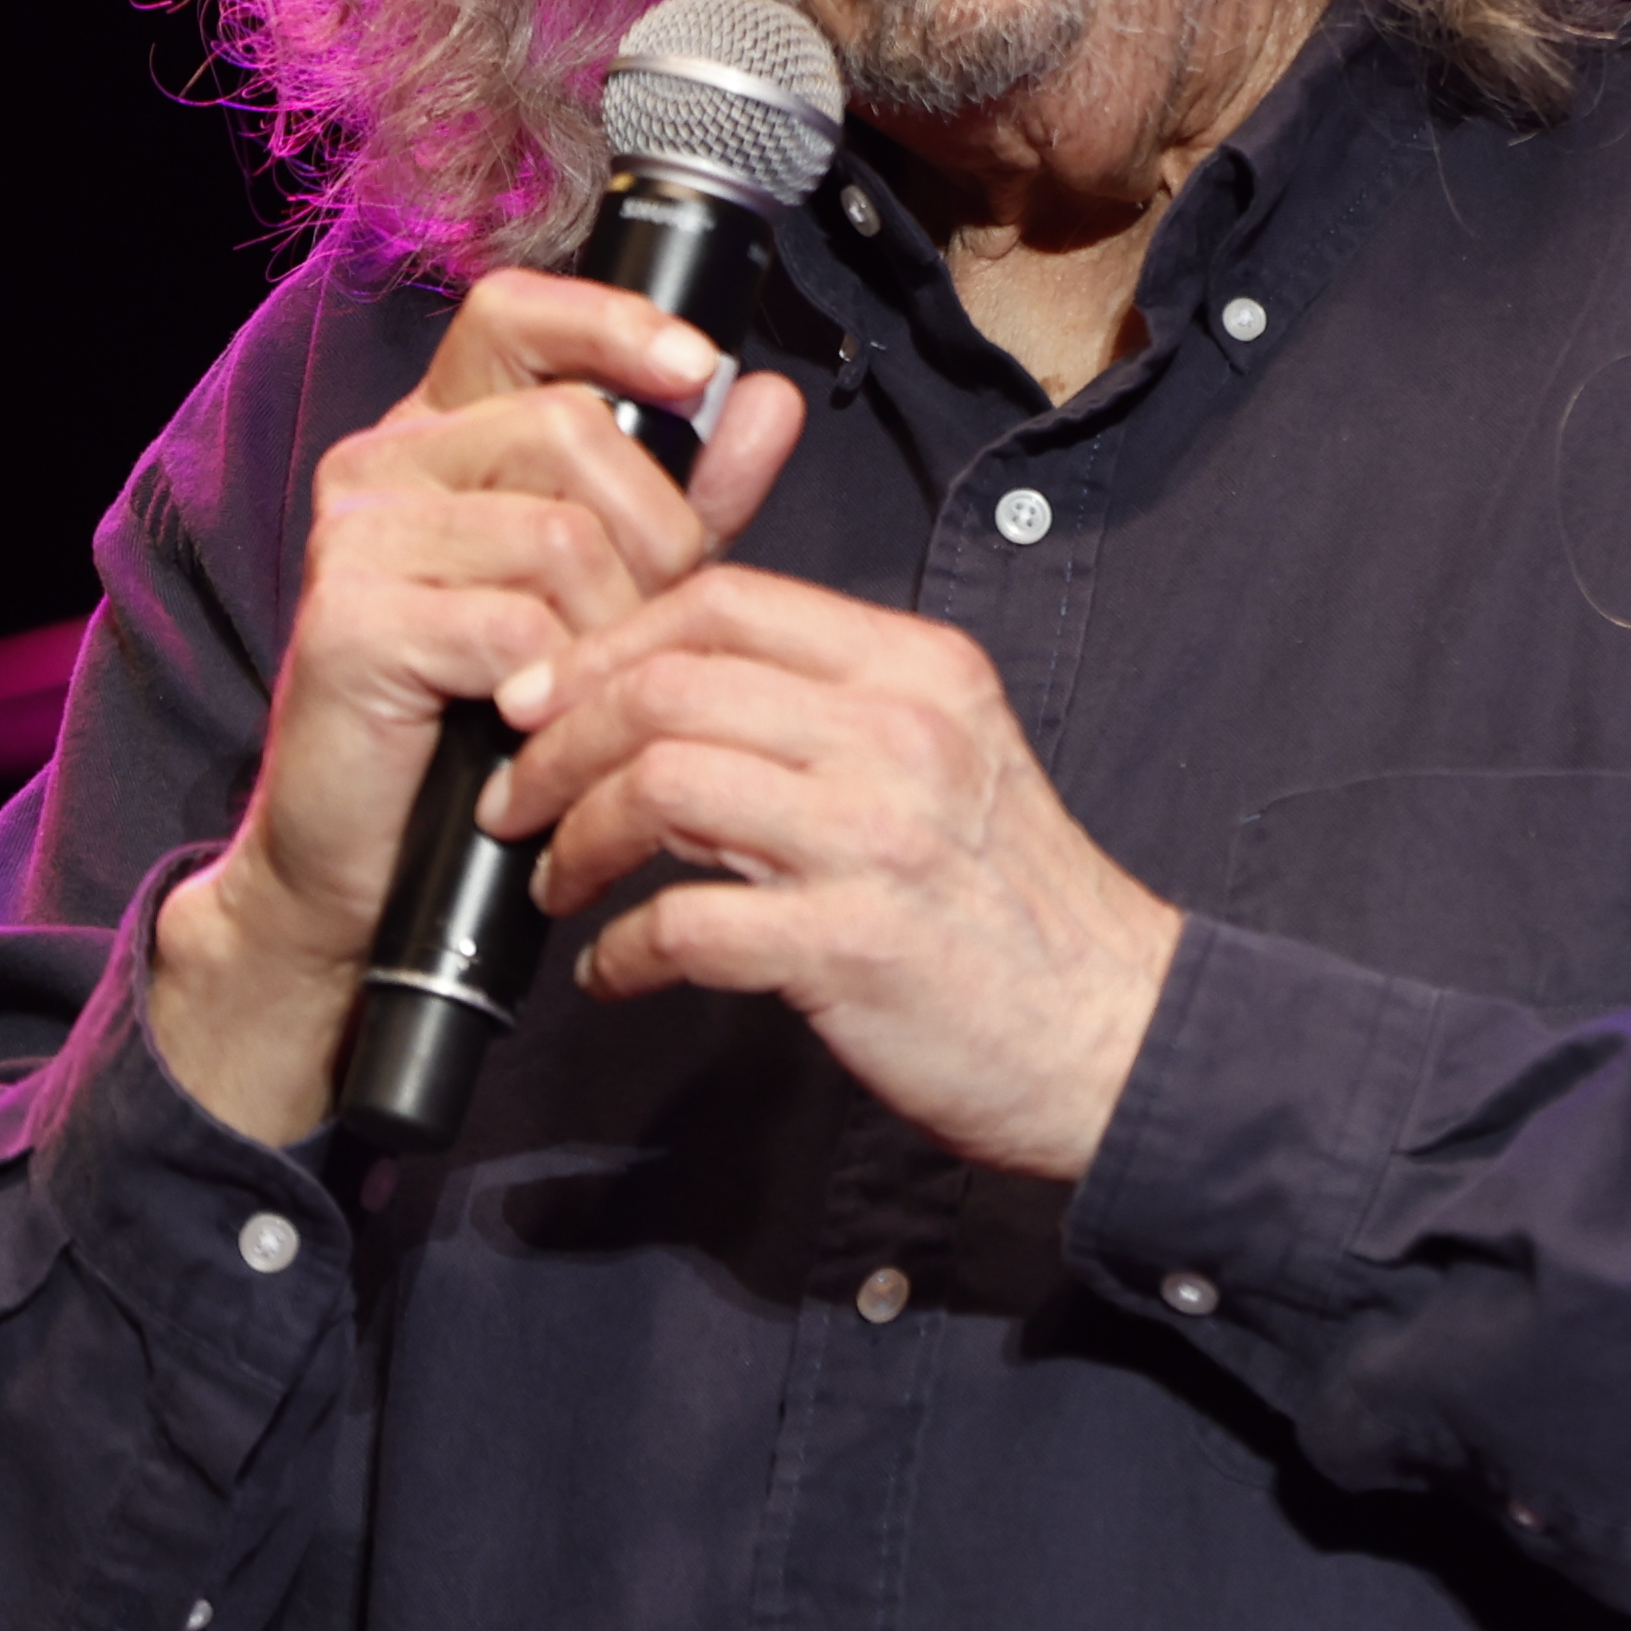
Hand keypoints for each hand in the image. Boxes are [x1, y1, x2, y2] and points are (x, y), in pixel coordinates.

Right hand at [148, 269, 809, 1144]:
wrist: (382, 863)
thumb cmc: (500, 716)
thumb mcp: (619, 585)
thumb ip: (692, 490)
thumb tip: (772, 397)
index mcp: (443, 431)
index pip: (515, 312)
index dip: (613, 325)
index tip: (701, 371)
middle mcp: (384, 461)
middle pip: (570, 429)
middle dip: (653, 530)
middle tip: (649, 616)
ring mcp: (357, 535)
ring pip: (559, 532)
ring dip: (612, 621)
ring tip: (590, 683)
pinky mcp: (350, 620)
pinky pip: (513, 622)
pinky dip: (557, 680)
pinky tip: (538, 721)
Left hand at [477, 562, 1180, 1185]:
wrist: (1112, 1030)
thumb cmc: (1011, 902)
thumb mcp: (949, 754)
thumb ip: (835, 706)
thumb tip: (675, 690)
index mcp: (921, 669)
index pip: (726, 600)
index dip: (607, 642)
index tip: (546, 698)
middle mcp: (902, 733)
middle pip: (671, 683)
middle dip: (559, 739)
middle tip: (519, 795)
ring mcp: (878, 838)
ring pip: (663, 784)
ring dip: (576, 838)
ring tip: (557, 880)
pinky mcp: (852, 946)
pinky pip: (683, 925)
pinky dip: (621, 953)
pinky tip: (615, 972)